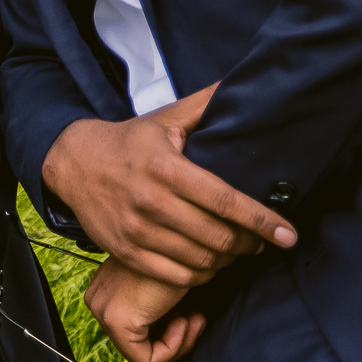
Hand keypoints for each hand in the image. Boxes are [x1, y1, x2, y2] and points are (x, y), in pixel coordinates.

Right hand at [41, 84, 294, 287]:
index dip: (263, 221)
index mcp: (166, 168)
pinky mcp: (125, 251)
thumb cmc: (129, 142)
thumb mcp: (165, 119)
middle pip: (218, 237)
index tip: (289, 234)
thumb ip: (205, 105)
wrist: (72, 163)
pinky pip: (176, 277)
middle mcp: (150, 201)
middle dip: (249, 243)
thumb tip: (240, 85)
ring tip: (233, 250)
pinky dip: (200, 275)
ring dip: (226, 260)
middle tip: (259, 240)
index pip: (226, 201)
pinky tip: (207, 263)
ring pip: (200, 261)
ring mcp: (136, 230)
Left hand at [85, 258, 205, 361]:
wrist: (185, 238)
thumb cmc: (181, 256)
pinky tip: (187, 320)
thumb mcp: (162, 281)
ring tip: (194, 317)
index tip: (190, 314)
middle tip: (195, 317)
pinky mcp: (117, 320)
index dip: (171, 332)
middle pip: (139, 342)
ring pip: (142, 354)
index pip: (136, 331)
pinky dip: (174, 348)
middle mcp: (96, 300)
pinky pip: (145, 359)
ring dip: (178, 340)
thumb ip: (157, 304)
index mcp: (103, 288)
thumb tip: (172, 325)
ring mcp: (102, 310)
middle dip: (174, 335)